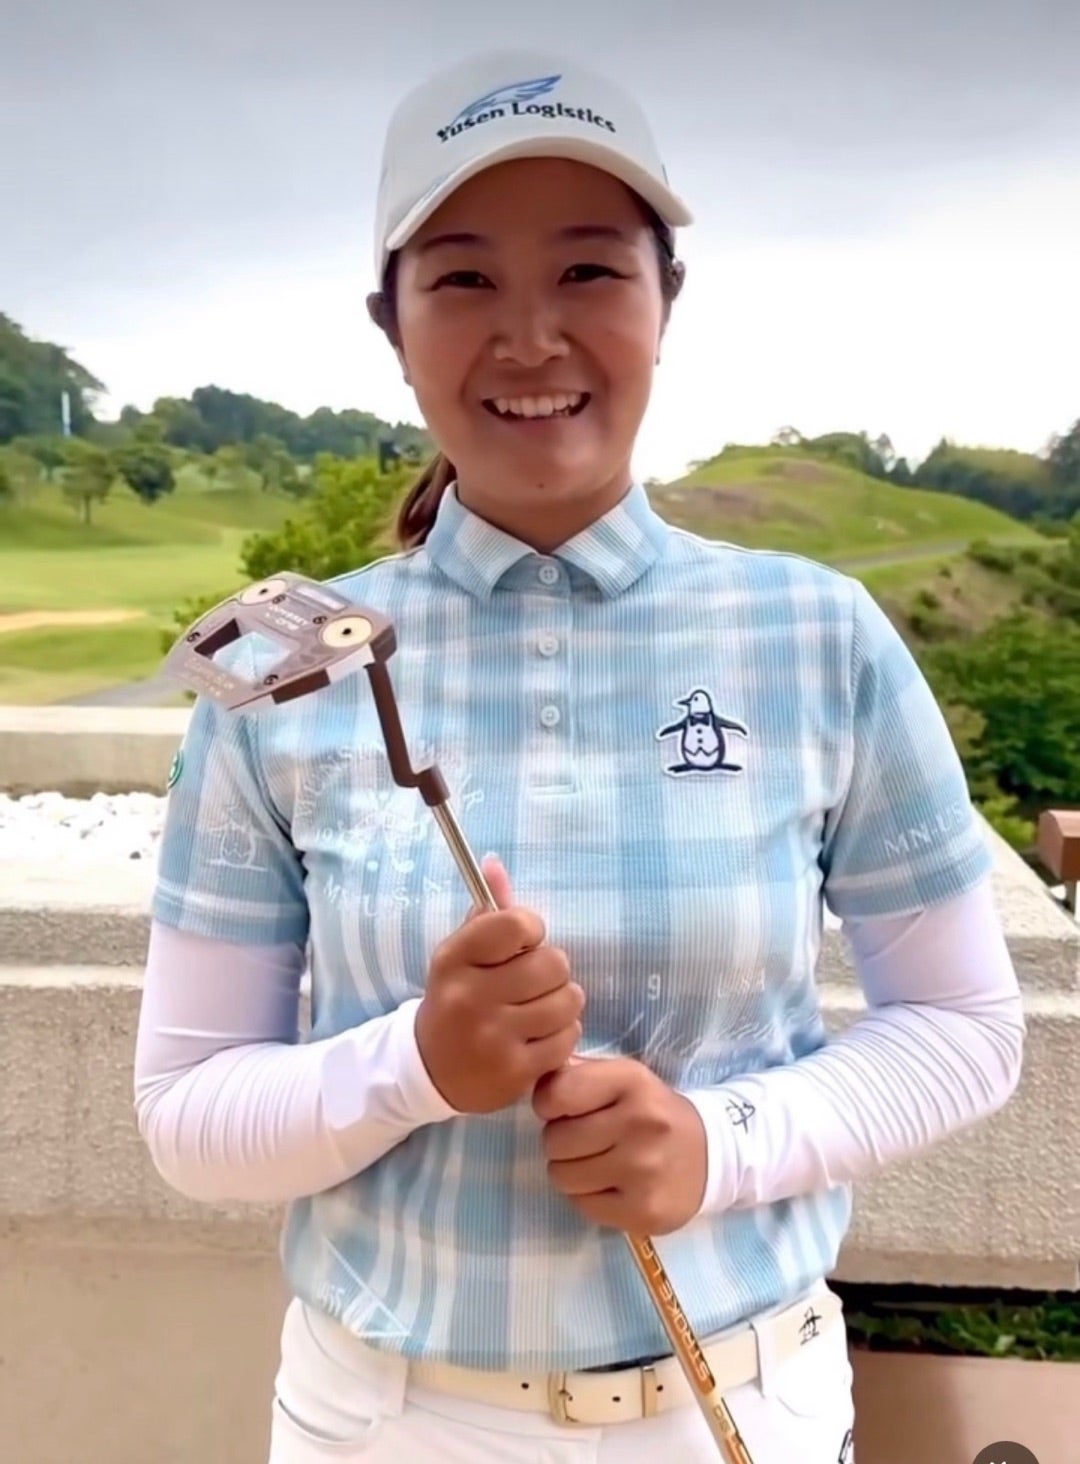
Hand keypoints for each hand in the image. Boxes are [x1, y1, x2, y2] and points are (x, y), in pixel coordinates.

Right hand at [414, 857, 584, 1114]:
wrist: (431, 1070)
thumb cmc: (456, 999)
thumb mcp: (461, 954)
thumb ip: (486, 913)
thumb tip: (494, 863)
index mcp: (455, 959)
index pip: (516, 924)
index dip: (531, 930)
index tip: (523, 944)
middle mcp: (470, 997)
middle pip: (553, 964)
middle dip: (552, 970)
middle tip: (535, 981)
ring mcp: (493, 1038)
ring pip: (568, 1001)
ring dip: (562, 1002)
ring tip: (541, 1008)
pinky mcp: (515, 1072)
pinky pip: (568, 1037)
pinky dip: (562, 1034)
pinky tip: (540, 1035)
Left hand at [532, 1057, 707, 1234]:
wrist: (711, 1155)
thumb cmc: (652, 1111)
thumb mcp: (623, 1078)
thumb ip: (579, 1073)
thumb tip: (536, 1076)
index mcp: (631, 1081)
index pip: (557, 1093)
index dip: (548, 1103)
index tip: (563, 1109)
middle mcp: (640, 1123)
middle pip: (554, 1140)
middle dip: (560, 1141)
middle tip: (584, 1140)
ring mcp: (643, 1170)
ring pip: (562, 1176)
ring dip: (570, 1171)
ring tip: (596, 1162)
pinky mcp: (643, 1210)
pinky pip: (582, 1205)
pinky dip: (588, 1197)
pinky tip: (611, 1185)